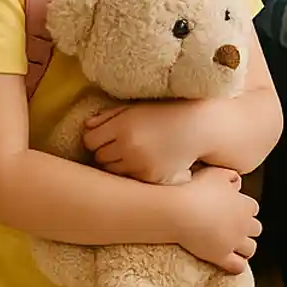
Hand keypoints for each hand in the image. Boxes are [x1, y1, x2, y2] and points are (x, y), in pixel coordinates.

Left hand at [85, 101, 210, 183]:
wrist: (199, 127)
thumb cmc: (167, 113)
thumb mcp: (137, 108)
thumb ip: (109, 115)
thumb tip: (87, 126)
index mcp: (123, 126)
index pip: (90, 140)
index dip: (96, 138)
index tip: (106, 136)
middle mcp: (128, 145)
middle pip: (99, 156)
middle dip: (106, 151)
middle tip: (120, 146)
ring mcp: (139, 163)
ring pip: (112, 170)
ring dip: (117, 164)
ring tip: (132, 154)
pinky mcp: (150, 177)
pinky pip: (130, 178)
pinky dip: (133, 172)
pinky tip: (143, 162)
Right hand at [174, 166, 260, 273]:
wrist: (180, 211)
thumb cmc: (196, 189)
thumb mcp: (216, 174)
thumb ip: (230, 176)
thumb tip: (237, 182)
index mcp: (245, 205)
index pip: (253, 208)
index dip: (244, 210)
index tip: (233, 210)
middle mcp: (244, 224)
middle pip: (256, 229)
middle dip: (247, 229)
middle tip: (234, 229)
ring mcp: (234, 242)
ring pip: (250, 248)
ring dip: (245, 248)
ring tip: (235, 247)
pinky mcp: (221, 256)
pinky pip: (238, 266)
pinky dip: (237, 266)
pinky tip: (231, 264)